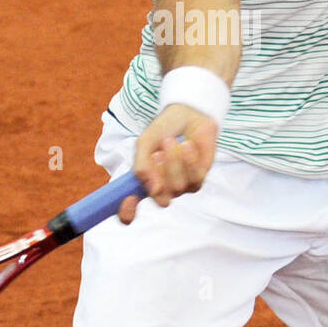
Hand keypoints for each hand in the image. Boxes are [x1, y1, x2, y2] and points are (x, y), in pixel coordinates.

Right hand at [117, 104, 218, 224]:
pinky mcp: (199, 178)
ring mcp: (181, 186)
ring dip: (174, 162)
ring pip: (178, 188)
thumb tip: (153, 189)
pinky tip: (187, 145)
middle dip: (160, 174)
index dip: (127, 212)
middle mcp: (161, 189)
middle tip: (157, 153)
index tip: (130, 200)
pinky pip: (194, 178)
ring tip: (172, 141)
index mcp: (142, 182)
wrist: (188, 114)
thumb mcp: (145, 143)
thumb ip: (142, 165)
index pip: (130, 211)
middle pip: (160, 199)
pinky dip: (189, 160)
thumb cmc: (164, 129)